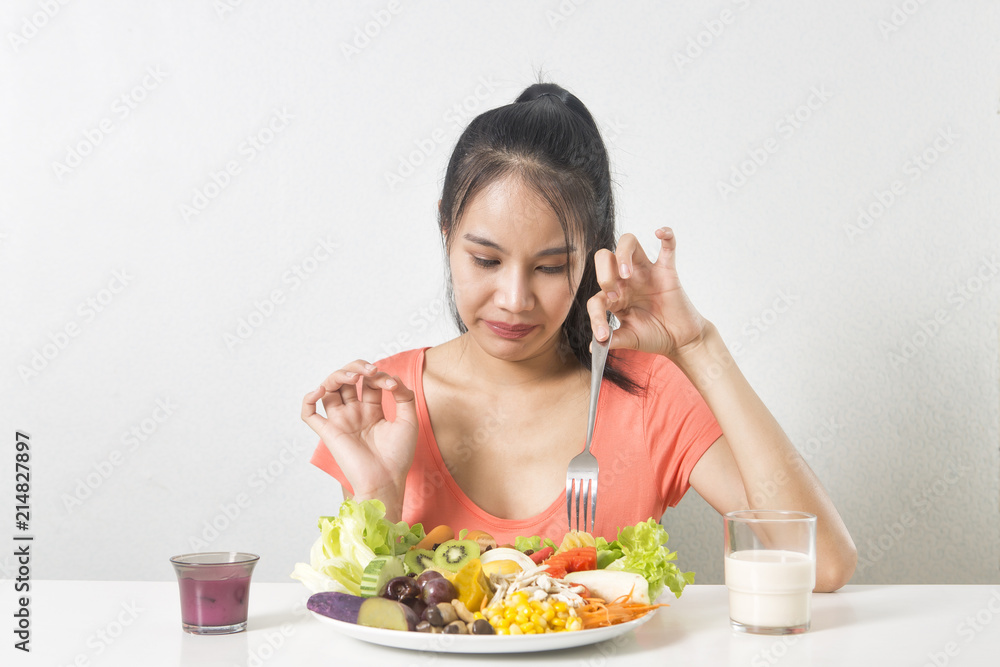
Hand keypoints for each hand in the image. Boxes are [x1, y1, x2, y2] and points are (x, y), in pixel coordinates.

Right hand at [300, 360, 417, 503]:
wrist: (387, 480)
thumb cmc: (398, 456)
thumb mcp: (408, 421)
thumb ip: (404, 397)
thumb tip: (393, 377)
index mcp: (371, 410)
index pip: (369, 382)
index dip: (380, 376)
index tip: (393, 385)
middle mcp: (354, 413)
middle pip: (346, 380)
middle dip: (357, 367)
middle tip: (370, 370)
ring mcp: (340, 421)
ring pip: (328, 389)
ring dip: (337, 375)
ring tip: (354, 376)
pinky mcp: (328, 432)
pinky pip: (308, 414)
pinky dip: (308, 399)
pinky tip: (320, 390)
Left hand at [586, 227, 708, 358]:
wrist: (679, 339)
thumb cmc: (654, 336)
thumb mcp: (631, 339)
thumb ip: (614, 340)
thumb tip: (593, 346)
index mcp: (613, 297)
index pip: (595, 299)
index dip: (596, 317)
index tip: (603, 335)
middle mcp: (626, 280)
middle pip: (604, 257)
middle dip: (603, 272)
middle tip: (613, 292)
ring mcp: (645, 272)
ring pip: (628, 243)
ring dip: (623, 254)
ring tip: (626, 273)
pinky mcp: (666, 270)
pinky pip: (667, 246)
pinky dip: (666, 235)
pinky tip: (659, 233)